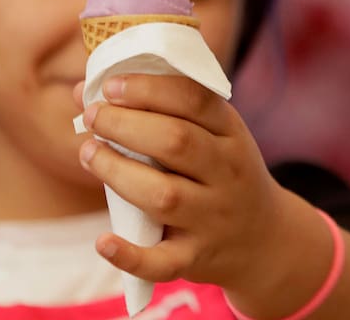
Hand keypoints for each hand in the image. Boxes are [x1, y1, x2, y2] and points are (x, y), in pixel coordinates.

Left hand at [73, 73, 290, 290]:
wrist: (267, 242)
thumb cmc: (219, 172)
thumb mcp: (209, 133)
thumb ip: (155, 108)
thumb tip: (82, 91)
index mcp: (230, 132)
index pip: (193, 100)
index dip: (148, 89)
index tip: (109, 86)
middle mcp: (226, 172)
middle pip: (176, 142)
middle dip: (125, 125)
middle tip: (92, 116)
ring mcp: (212, 217)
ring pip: (164, 195)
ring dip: (117, 171)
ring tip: (88, 153)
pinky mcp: (196, 258)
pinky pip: (164, 262)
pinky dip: (131, 255)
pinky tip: (103, 241)